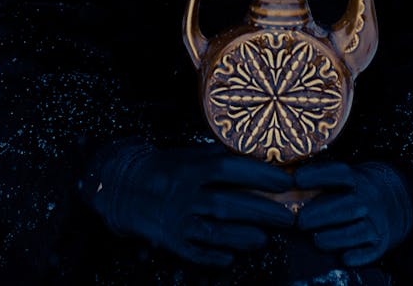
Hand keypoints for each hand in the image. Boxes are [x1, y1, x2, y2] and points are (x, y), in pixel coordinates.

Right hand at [85, 140, 294, 267]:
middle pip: (229, 203)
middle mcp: (186, 191)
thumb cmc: (166, 168)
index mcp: (192, 165)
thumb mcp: (190, 154)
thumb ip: (219, 156)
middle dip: (262, 211)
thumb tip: (258, 157)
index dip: (259, 175)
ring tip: (264, 239)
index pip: (230, 168)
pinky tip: (230, 258)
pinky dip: (213, 257)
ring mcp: (177, 218)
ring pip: (215, 230)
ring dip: (242, 236)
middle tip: (288, 218)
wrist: (124, 186)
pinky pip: (194, 253)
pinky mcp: (169, 240)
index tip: (284, 182)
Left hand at [296, 160, 412, 267]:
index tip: (296, 179)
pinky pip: (372, 250)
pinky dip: (359, 255)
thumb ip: (319, 182)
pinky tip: (344, 258)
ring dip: (337, 236)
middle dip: (322, 213)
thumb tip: (283, 183)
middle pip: (346, 205)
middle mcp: (367, 198)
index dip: (317, 175)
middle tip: (300, 222)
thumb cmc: (355, 190)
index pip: (338, 173)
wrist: (395, 199)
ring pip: (358, 230)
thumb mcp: (344, 179)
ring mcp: (376, 220)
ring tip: (316, 240)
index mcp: (355, 178)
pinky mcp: (381, 241)